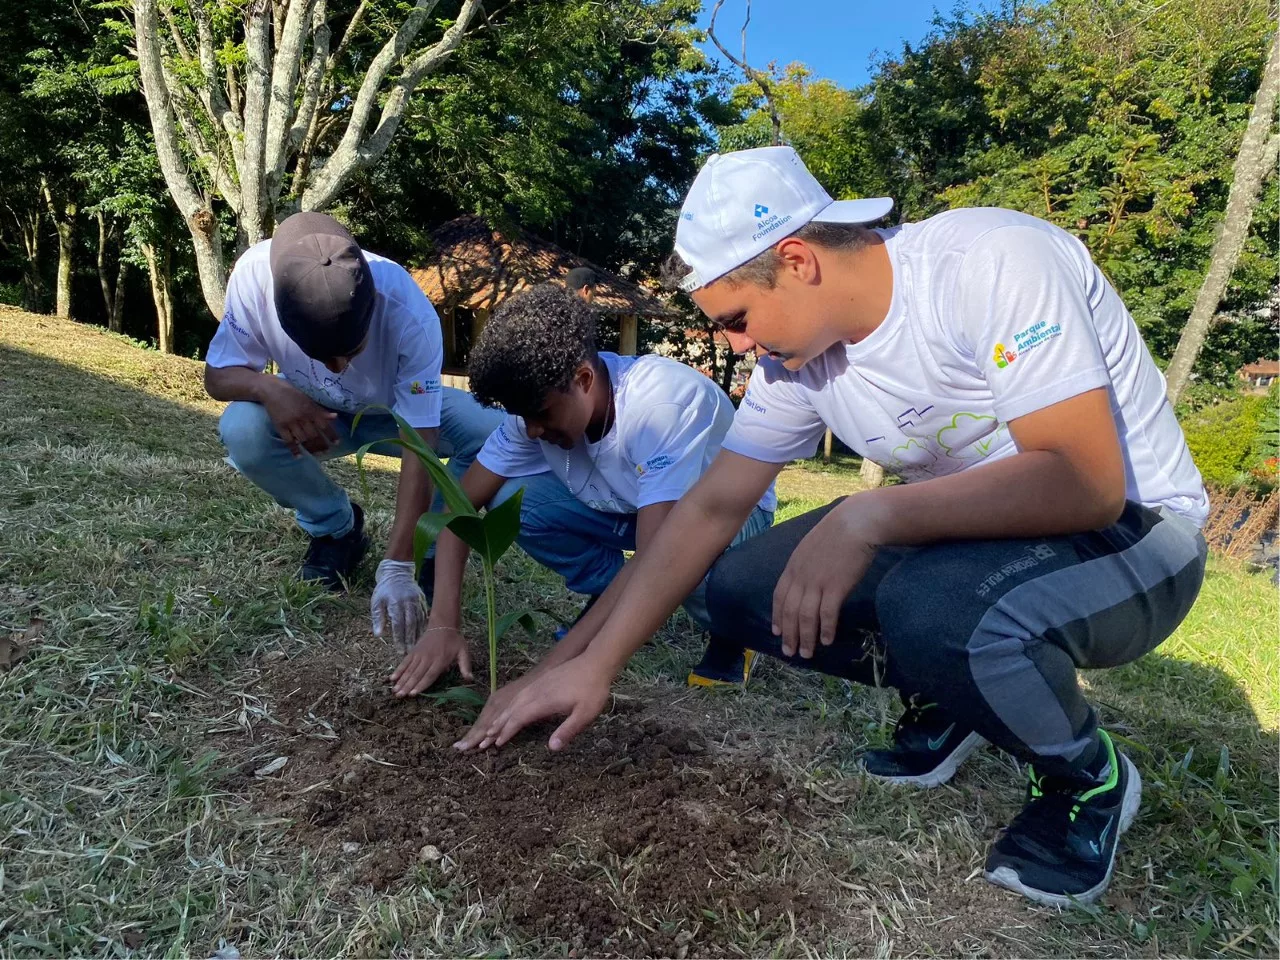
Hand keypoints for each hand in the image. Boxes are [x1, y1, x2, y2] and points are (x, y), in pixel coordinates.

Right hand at [262, 380, 338, 455]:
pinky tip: (299, 456)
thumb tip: (335, 417)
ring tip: (316, 454)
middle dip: (321, 445)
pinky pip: (288, 441)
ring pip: (303, 440)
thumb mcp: (309, 400)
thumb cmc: (293, 394)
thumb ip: (321, 410)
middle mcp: (302, 417)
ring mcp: (291, 423)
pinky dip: (294, 450)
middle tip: (326, 451)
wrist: (272, 390)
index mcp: (311, 410)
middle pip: (314, 435)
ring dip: (310, 449)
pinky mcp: (280, 427)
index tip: (337, 443)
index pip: (324, 425)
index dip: (331, 435)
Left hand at [370, 559, 426, 652]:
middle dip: (410, 640)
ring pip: (419, 621)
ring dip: (418, 635)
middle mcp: (408, 602)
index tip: (400, 650)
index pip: (398, 624)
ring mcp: (416, 601)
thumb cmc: (384, 588)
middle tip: (409, 652)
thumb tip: (378, 635)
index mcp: (395, 603)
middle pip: (410, 625)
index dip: (399, 638)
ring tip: (416, 647)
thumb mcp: (376, 601)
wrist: (397, 571)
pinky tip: (423, 635)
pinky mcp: (422, 600)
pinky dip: (423, 626)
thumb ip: (378, 618)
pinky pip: (424, 615)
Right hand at [389, 625, 471, 695]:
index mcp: (440, 660)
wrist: (443, 625)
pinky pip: (405, 662)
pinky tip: (392, 678)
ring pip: (409, 669)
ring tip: (394, 691)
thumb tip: (470, 679)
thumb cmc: (454, 641)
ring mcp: (419, 655)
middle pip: (416, 674)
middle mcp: (428, 658)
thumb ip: (465, 666)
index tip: (412, 694)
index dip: (421, 685)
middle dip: (407, 686)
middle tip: (399, 696)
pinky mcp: (414, 651)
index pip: (429, 675)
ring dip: (401, 681)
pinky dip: (398, 670)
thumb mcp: (463, 652)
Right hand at [454, 655, 610, 752]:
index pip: (518, 718)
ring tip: (489, 729)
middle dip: (495, 726)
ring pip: (512, 702)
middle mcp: (535, 692)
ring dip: (500, 717)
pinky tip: (508, 712)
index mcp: (543, 701)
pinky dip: (508, 707)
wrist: (596, 662)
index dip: (507, 732)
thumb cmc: (593, 690)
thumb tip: (551, 748)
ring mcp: (536, 685)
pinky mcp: (540, 682)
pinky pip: (518, 696)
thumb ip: (568, 730)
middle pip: (510, 711)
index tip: (496, 744)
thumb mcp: (585, 714)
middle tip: (481, 740)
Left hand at [772, 498, 880, 658]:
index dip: (777, 616)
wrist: (856, 522)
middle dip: (789, 634)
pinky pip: (827, 614)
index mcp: (793, 566)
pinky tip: (827, 640)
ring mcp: (817, 582)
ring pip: (806, 617)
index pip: (779, 596)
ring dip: (806, 638)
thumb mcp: (812, 546)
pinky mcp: (836, 586)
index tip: (777, 632)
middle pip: (790, 611)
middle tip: (790, 653)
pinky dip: (825, 629)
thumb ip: (805, 565)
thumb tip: (807, 581)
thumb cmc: (838, 532)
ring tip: (807, 654)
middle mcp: (801, 576)